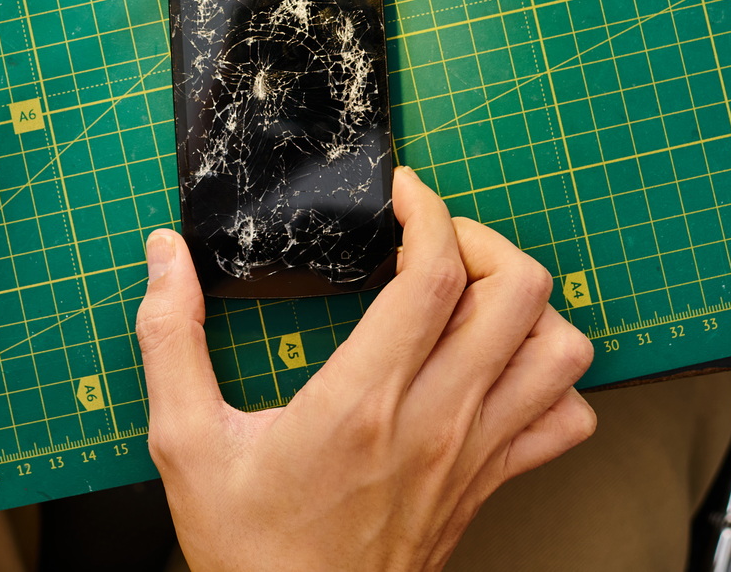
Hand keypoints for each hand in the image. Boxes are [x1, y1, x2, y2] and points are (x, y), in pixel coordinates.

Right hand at [136, 168, 595, 571]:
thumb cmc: (246, 547)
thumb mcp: (184, 442)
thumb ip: (171, 339)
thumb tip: (163, 255)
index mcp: (361, 401)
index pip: (436, 275)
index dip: (429, 212)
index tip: (402, 195)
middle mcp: (434, 421)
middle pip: (518, 292)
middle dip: (480, 239)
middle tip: (432, 240)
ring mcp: (473, 454)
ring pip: (560, 349)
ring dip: (527, 304)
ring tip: (473, 295)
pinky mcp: (490, 482)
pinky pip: (567, 419)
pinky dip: (550, 378)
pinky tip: (498, 364)